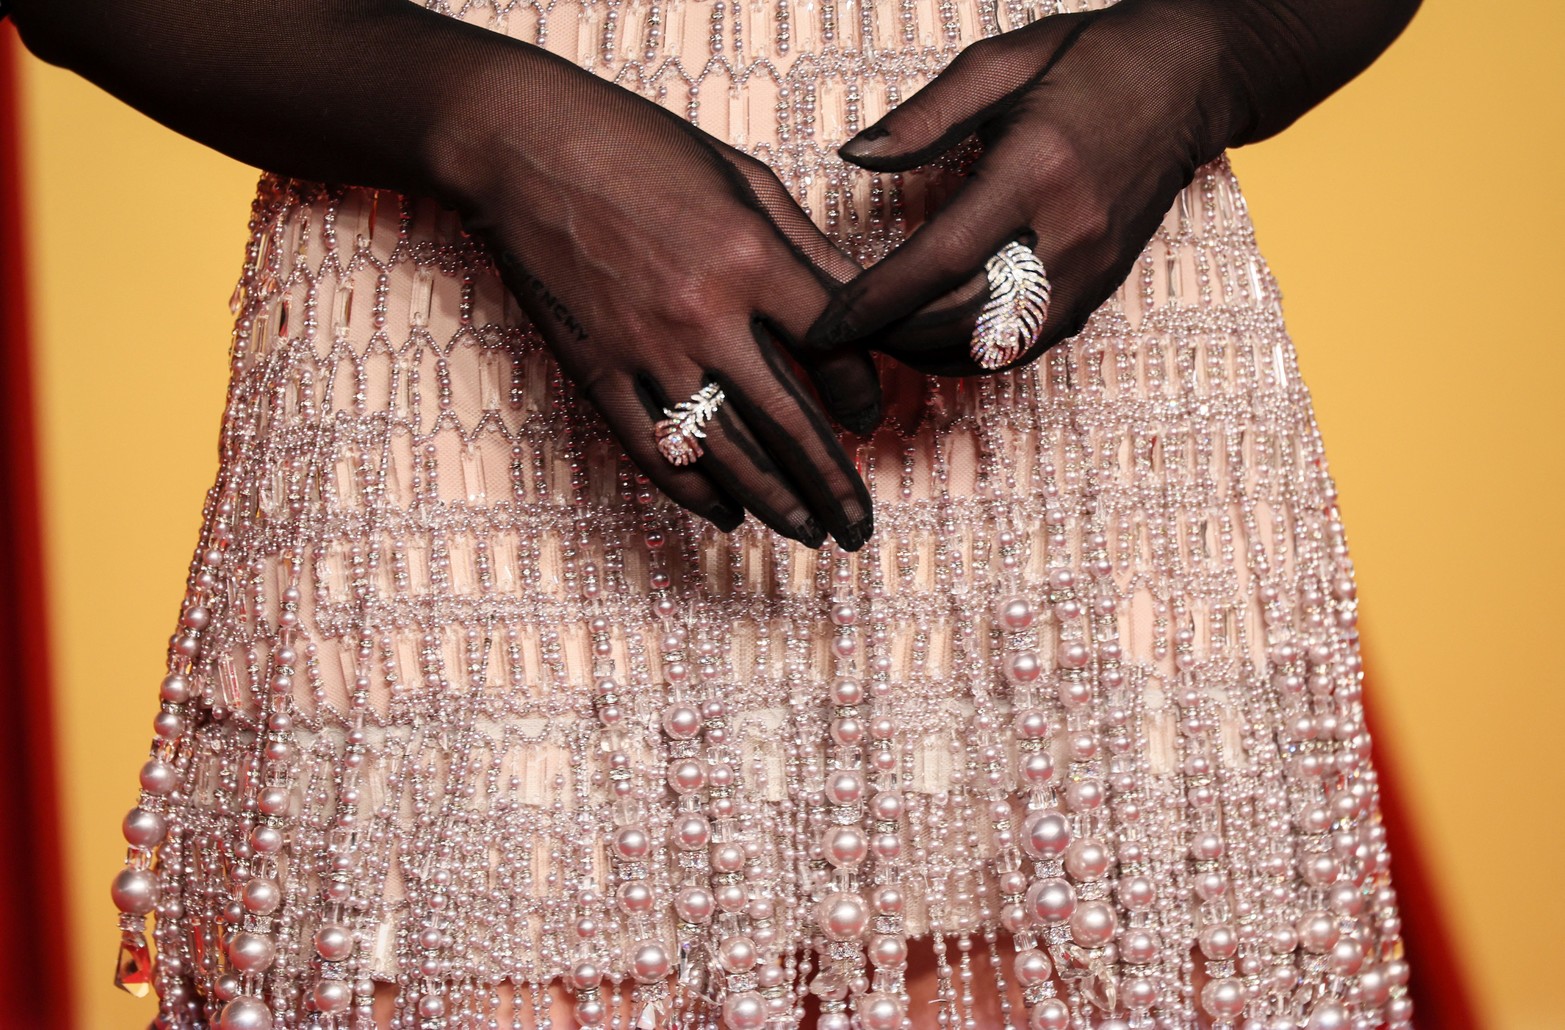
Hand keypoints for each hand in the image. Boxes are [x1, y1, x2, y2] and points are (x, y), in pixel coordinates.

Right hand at [446, 49, 880, 547]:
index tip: (869, 422)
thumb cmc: (644, 149)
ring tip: (807, 534)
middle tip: (858, 527)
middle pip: (789, 422)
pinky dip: (691, 490)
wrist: (521, 143)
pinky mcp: (595, 368)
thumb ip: (808, 249)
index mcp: (752, 256)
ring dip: (773, 502)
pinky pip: (651, 448)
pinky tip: (725, 514)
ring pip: (724, 451)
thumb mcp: (746, 178)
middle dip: (832, 485)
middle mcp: (704, 313)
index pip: (834, 348)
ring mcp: (645, 347)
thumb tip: (865, 313)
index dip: (861, 394)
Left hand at [807, 0, 1419, 373]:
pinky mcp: (1102, 288)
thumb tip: (853, 157)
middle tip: (840, 335)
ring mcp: (1092, 268)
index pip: (939, 261)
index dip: (874, 303)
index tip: (824, 325)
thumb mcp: (1001, 63)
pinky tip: (935, 341)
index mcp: (1037, 170)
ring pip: (996, 346)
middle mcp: (1070, 231)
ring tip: (879, 341)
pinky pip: (1029, 344)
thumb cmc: (1091, 60)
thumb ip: (923, 117)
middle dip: (891, 337)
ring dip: (929, 355)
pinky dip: (974, 354)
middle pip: (962, 318)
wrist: (1192, 78)